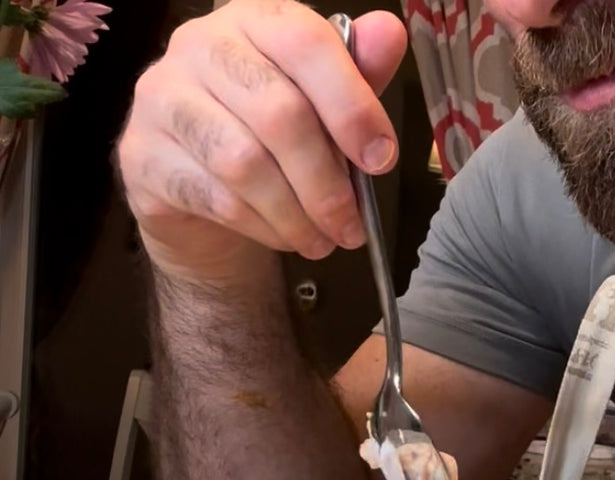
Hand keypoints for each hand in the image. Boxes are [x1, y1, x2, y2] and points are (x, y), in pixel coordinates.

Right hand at [116, 0, 407, 285]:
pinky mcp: (142, 155)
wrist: (201, 200)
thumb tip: (389, 34)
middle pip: (278, 113)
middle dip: (327, 183)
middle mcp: (199, 46)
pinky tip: (283, 238)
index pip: (304, 41)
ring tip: (322, 240)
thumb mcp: (324, 107)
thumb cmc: (270, 143)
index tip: (381, 159)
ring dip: (296, 215)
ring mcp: (162, 98)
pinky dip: (262, 228)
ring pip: (244, 163)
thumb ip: (357, 75)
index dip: (351, 104)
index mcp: (252, 20)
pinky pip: (216, 199)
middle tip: (351, 226)